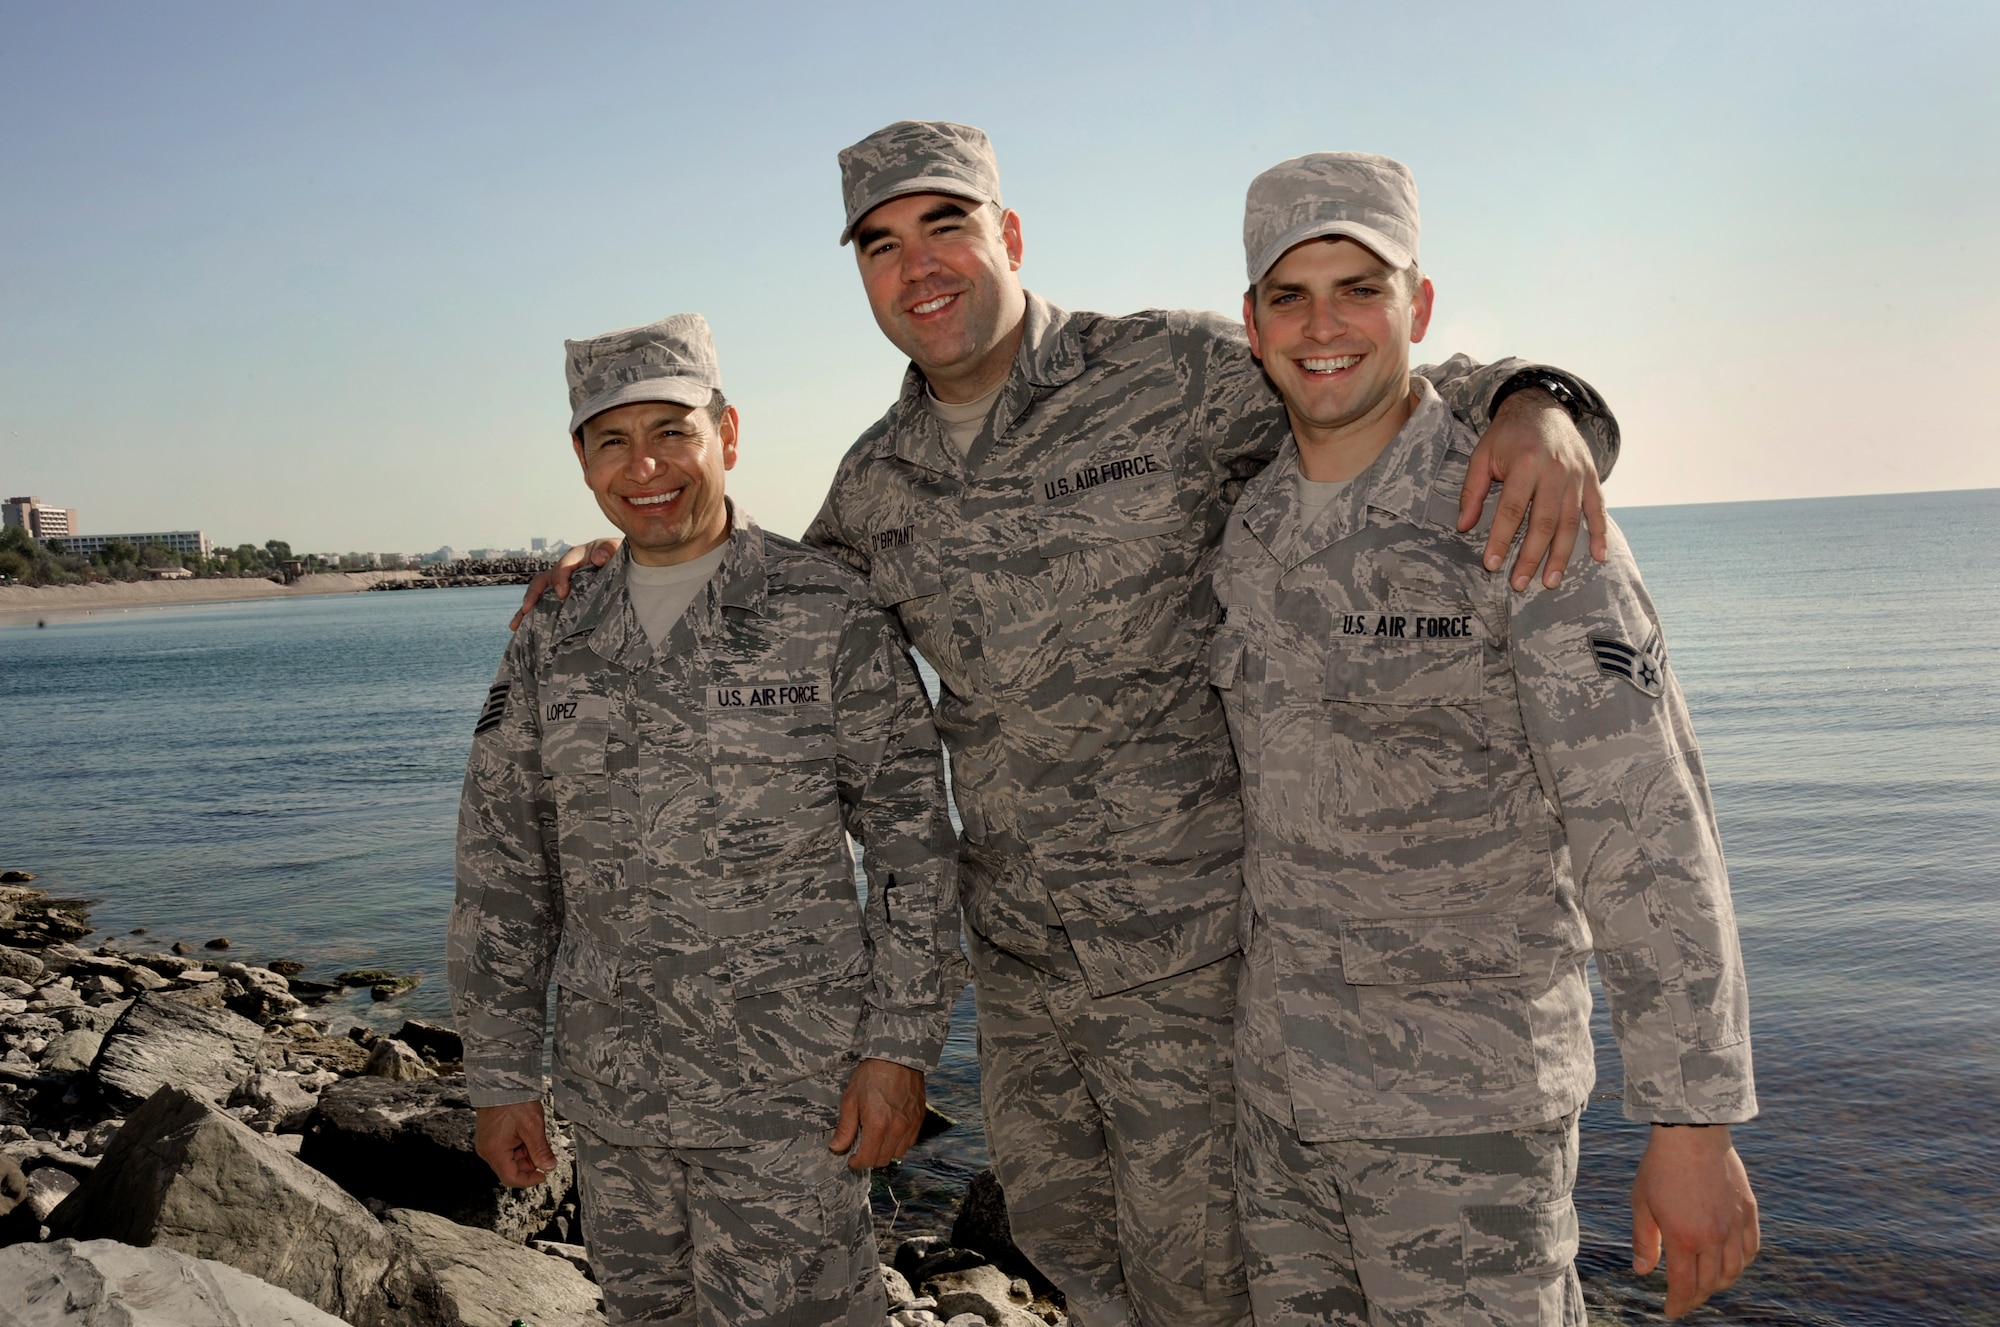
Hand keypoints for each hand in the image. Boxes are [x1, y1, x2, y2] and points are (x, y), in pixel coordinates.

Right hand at [473, 1100, 559, 1186]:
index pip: (511, 1178)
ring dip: (525, 1153)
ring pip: (509, 1159)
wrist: (501, 1081)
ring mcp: (487, 1143)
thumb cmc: (514, 1101)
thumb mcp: (533, 1127)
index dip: (529, 1180)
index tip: (544, 1175)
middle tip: (543, 1150)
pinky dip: (518, 1146)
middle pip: (510, 1169)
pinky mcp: (489, 1137)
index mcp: (494, 1151)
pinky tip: (526, 1133)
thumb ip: (541, 1150)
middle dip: (529, 1164)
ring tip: (534, 1135)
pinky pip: (505, 1149)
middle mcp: (487, 1150)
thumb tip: (549, 1167)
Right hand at [509, 538, 621, 629]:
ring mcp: (561, 583)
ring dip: (525, 609)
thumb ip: (608, 550)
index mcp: (576, 556)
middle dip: (533, 595)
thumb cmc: (618, 554)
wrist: (623, 563)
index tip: (562, 594)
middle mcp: (564, 569)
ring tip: (515, 626)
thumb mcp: (615, 548)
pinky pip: (546, 606)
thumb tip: (598, 558)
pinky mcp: (563, 597)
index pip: (563, 566)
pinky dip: (535, 618)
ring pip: (539, 595)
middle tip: (527, 609)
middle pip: (542, 580)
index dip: (560, 578)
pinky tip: (525, 632)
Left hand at [828, 1058, 925, 1170]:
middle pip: (883, 1159)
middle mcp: (897, 1128)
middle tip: (861, 1148)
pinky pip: (909, 1142)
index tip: (851, 1158)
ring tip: (876, 1140)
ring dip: (885, 1152)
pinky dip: (899, 1143)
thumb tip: (837, 1148)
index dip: (857, 1162)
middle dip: (869, 1158)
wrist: (898, 1056)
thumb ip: (845, 1127)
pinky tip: (890, 1132)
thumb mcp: (851, 1098)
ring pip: (898, 1153)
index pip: (868, 1158)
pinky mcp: (919, 1119)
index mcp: (878, 1124)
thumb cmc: (872, 1074)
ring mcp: (910, 1124)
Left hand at [1457, 389, 1608, 590]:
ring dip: (1561, 554)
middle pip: (1544, 521)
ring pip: (1570, 522)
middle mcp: (1554, 470)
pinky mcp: (1591, 477)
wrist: (1542, 406)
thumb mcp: (1482, 455)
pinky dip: (1601, 533)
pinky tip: (1598, 557)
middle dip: (1531, 556)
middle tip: (1519, 583)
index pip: (1512, 509)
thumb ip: (1472, 490)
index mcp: (1525, 463)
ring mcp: (1576, 475)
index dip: (1501, 539)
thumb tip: (1463, 526)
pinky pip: (1598, 509)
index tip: (1492, 564)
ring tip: (1550, 581)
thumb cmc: (1507, 435)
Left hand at [1631, 1125, 1759, 1317]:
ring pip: (1734, 1271)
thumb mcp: (1641, 1204)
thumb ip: (1643, 1241)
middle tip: (1685, 1299)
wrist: (1692, 1135)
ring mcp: (1735, 1225)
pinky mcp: (1749, 1212)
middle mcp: (1714, 1238)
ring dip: (1719, 1283)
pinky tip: (1729, 1263)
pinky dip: (1741, 1263)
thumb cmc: (1660, 1168)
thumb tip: (1643, 1272)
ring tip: (1705, 1284)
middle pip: (1710, 1283)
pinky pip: (1751, 1249)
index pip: (1685, 1287)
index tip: (1671, 1312)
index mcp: (1684, 1239)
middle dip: (1696, 1297)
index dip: (1678, 1304)